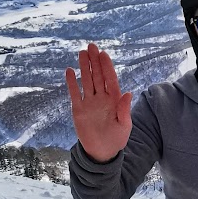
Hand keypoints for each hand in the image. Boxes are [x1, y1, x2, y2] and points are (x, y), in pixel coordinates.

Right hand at [66, 43, 132, 161]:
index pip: (110, 79)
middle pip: (97, 76)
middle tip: (91, 46)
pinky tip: (70, 71)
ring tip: (81, 53)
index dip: (107, 66)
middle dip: (95, 61)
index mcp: (114, 100)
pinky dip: (72, 83)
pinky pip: (75, 93)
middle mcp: (101, 98)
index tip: (103, 54)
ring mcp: (89, 102)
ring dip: (84, 67)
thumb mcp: (124, 126)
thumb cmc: (116, 139)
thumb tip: (128, 93)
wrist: (102, 152)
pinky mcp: (79, 109)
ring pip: (86, 81)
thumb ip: (124, 109)